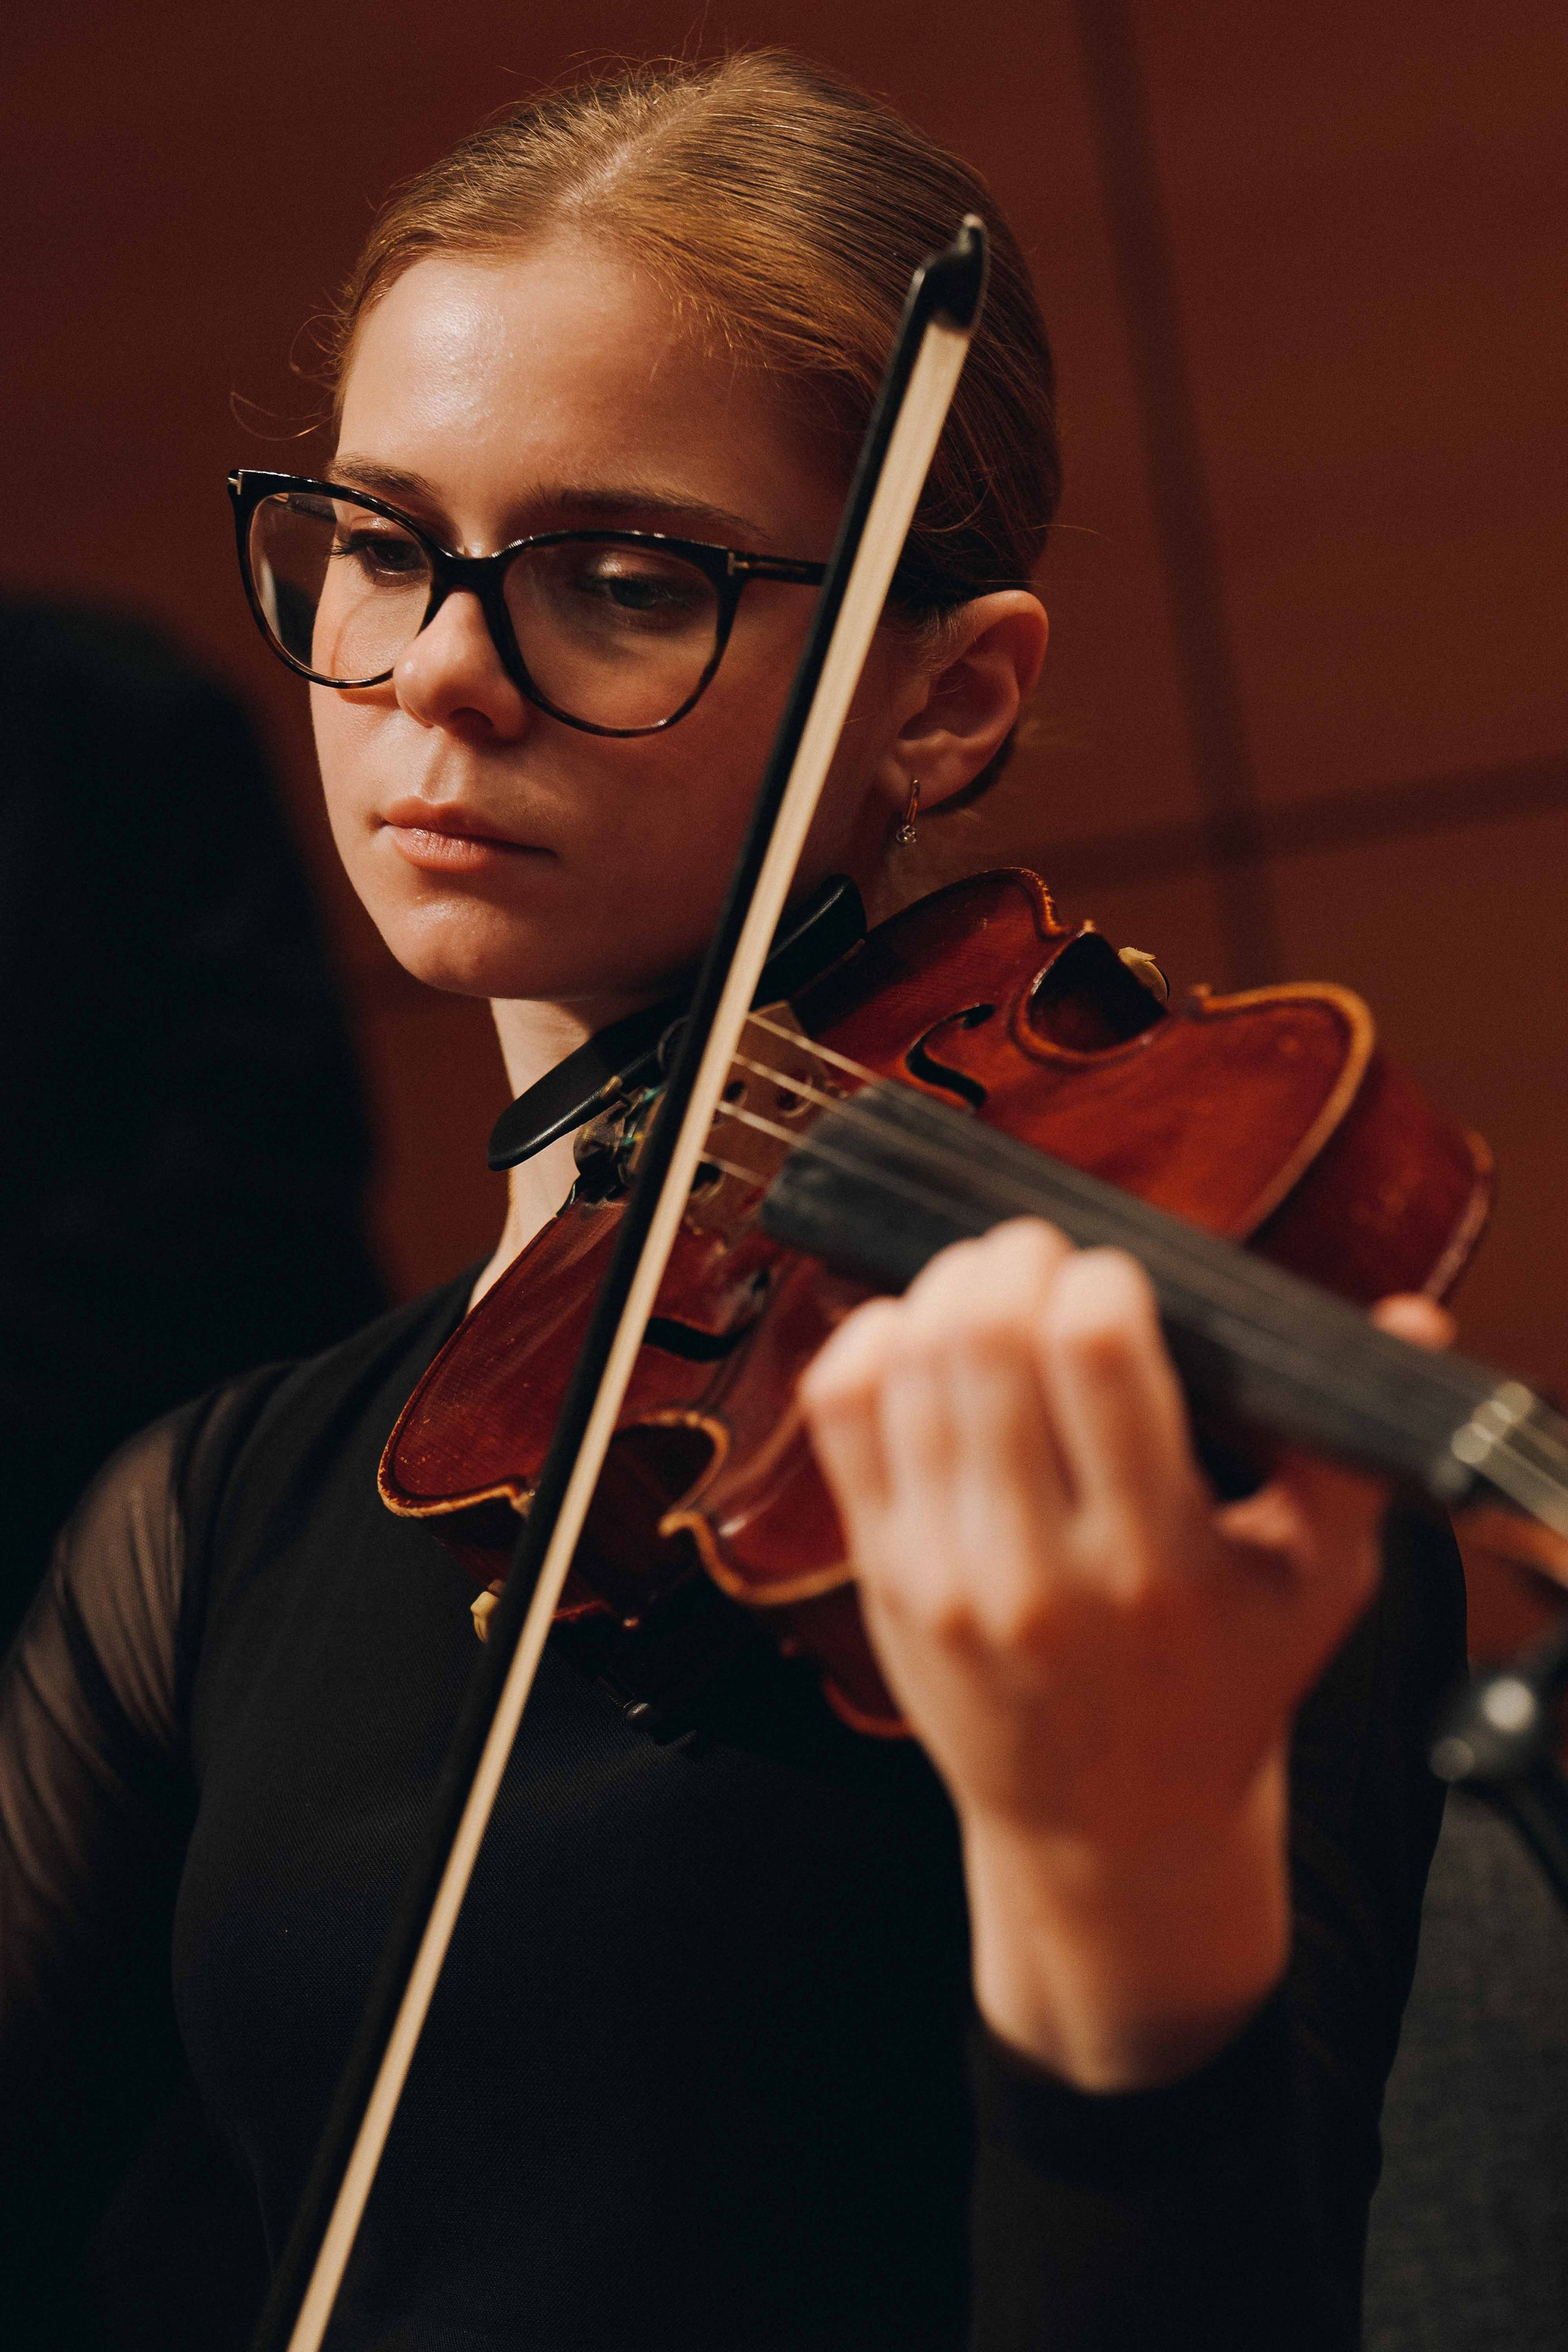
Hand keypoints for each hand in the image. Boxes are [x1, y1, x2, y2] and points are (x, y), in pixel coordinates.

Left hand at [798, 1219, 1449, 2089]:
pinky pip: (839, 1415)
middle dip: (1016, 1263)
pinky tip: (916, 1336)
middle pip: (987, 1343)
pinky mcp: (879, 1571)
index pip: (1096, 1358)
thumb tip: (1410, 1321)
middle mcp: (1036, 1570)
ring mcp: (942, 1573)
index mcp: (1154, 1562)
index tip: (1121, 1282)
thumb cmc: (1220, 1689)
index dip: (1102, 1282)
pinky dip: (868, 1343)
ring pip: (909, 1367)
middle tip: (1046, 1259)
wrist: (1109, 1829)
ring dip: (947, 1291)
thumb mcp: (1317, 1590)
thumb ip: (1349, 1454)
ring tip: (990, 1286)